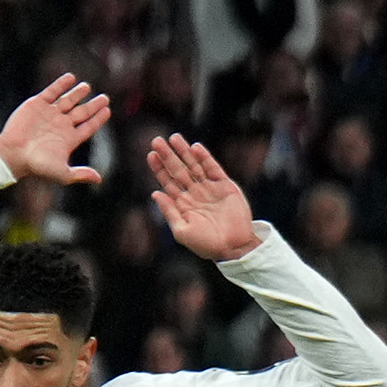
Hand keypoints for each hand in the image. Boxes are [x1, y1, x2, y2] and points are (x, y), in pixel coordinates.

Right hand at [0, 75, 110, 186]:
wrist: (13, 154)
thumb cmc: (37, 166)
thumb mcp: (62, 173)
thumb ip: (80, 174)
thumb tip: (99, 179)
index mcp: (69, 139)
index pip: (88, 126)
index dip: (98, 119)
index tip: (107, 110)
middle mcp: (61, 125)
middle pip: (81, 112)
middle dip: (93, 105)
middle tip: (104, 98)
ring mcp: (49, 114)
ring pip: (68, 101)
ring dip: (78, 93)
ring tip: (87, 86)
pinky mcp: (36, 105)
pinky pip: (51, 92)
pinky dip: (61, 85)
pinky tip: (71, 78)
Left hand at [148, 132, 260, 261]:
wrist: (234, 248)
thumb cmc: (206, 245)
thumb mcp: (182, 231)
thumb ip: (169, 211)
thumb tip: (155, 193)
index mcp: (183, 203)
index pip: (168, 181)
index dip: (159, 168)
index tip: (151, 155)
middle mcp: (195, 193)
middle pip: (178, 169)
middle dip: (168, 155)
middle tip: (156, 141)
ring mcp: (210, 189)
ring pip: (194, 166)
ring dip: (184, 152)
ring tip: (174, 138)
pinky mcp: (226, 187)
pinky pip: (213, 169)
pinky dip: (205, 158)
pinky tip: (196, 148)